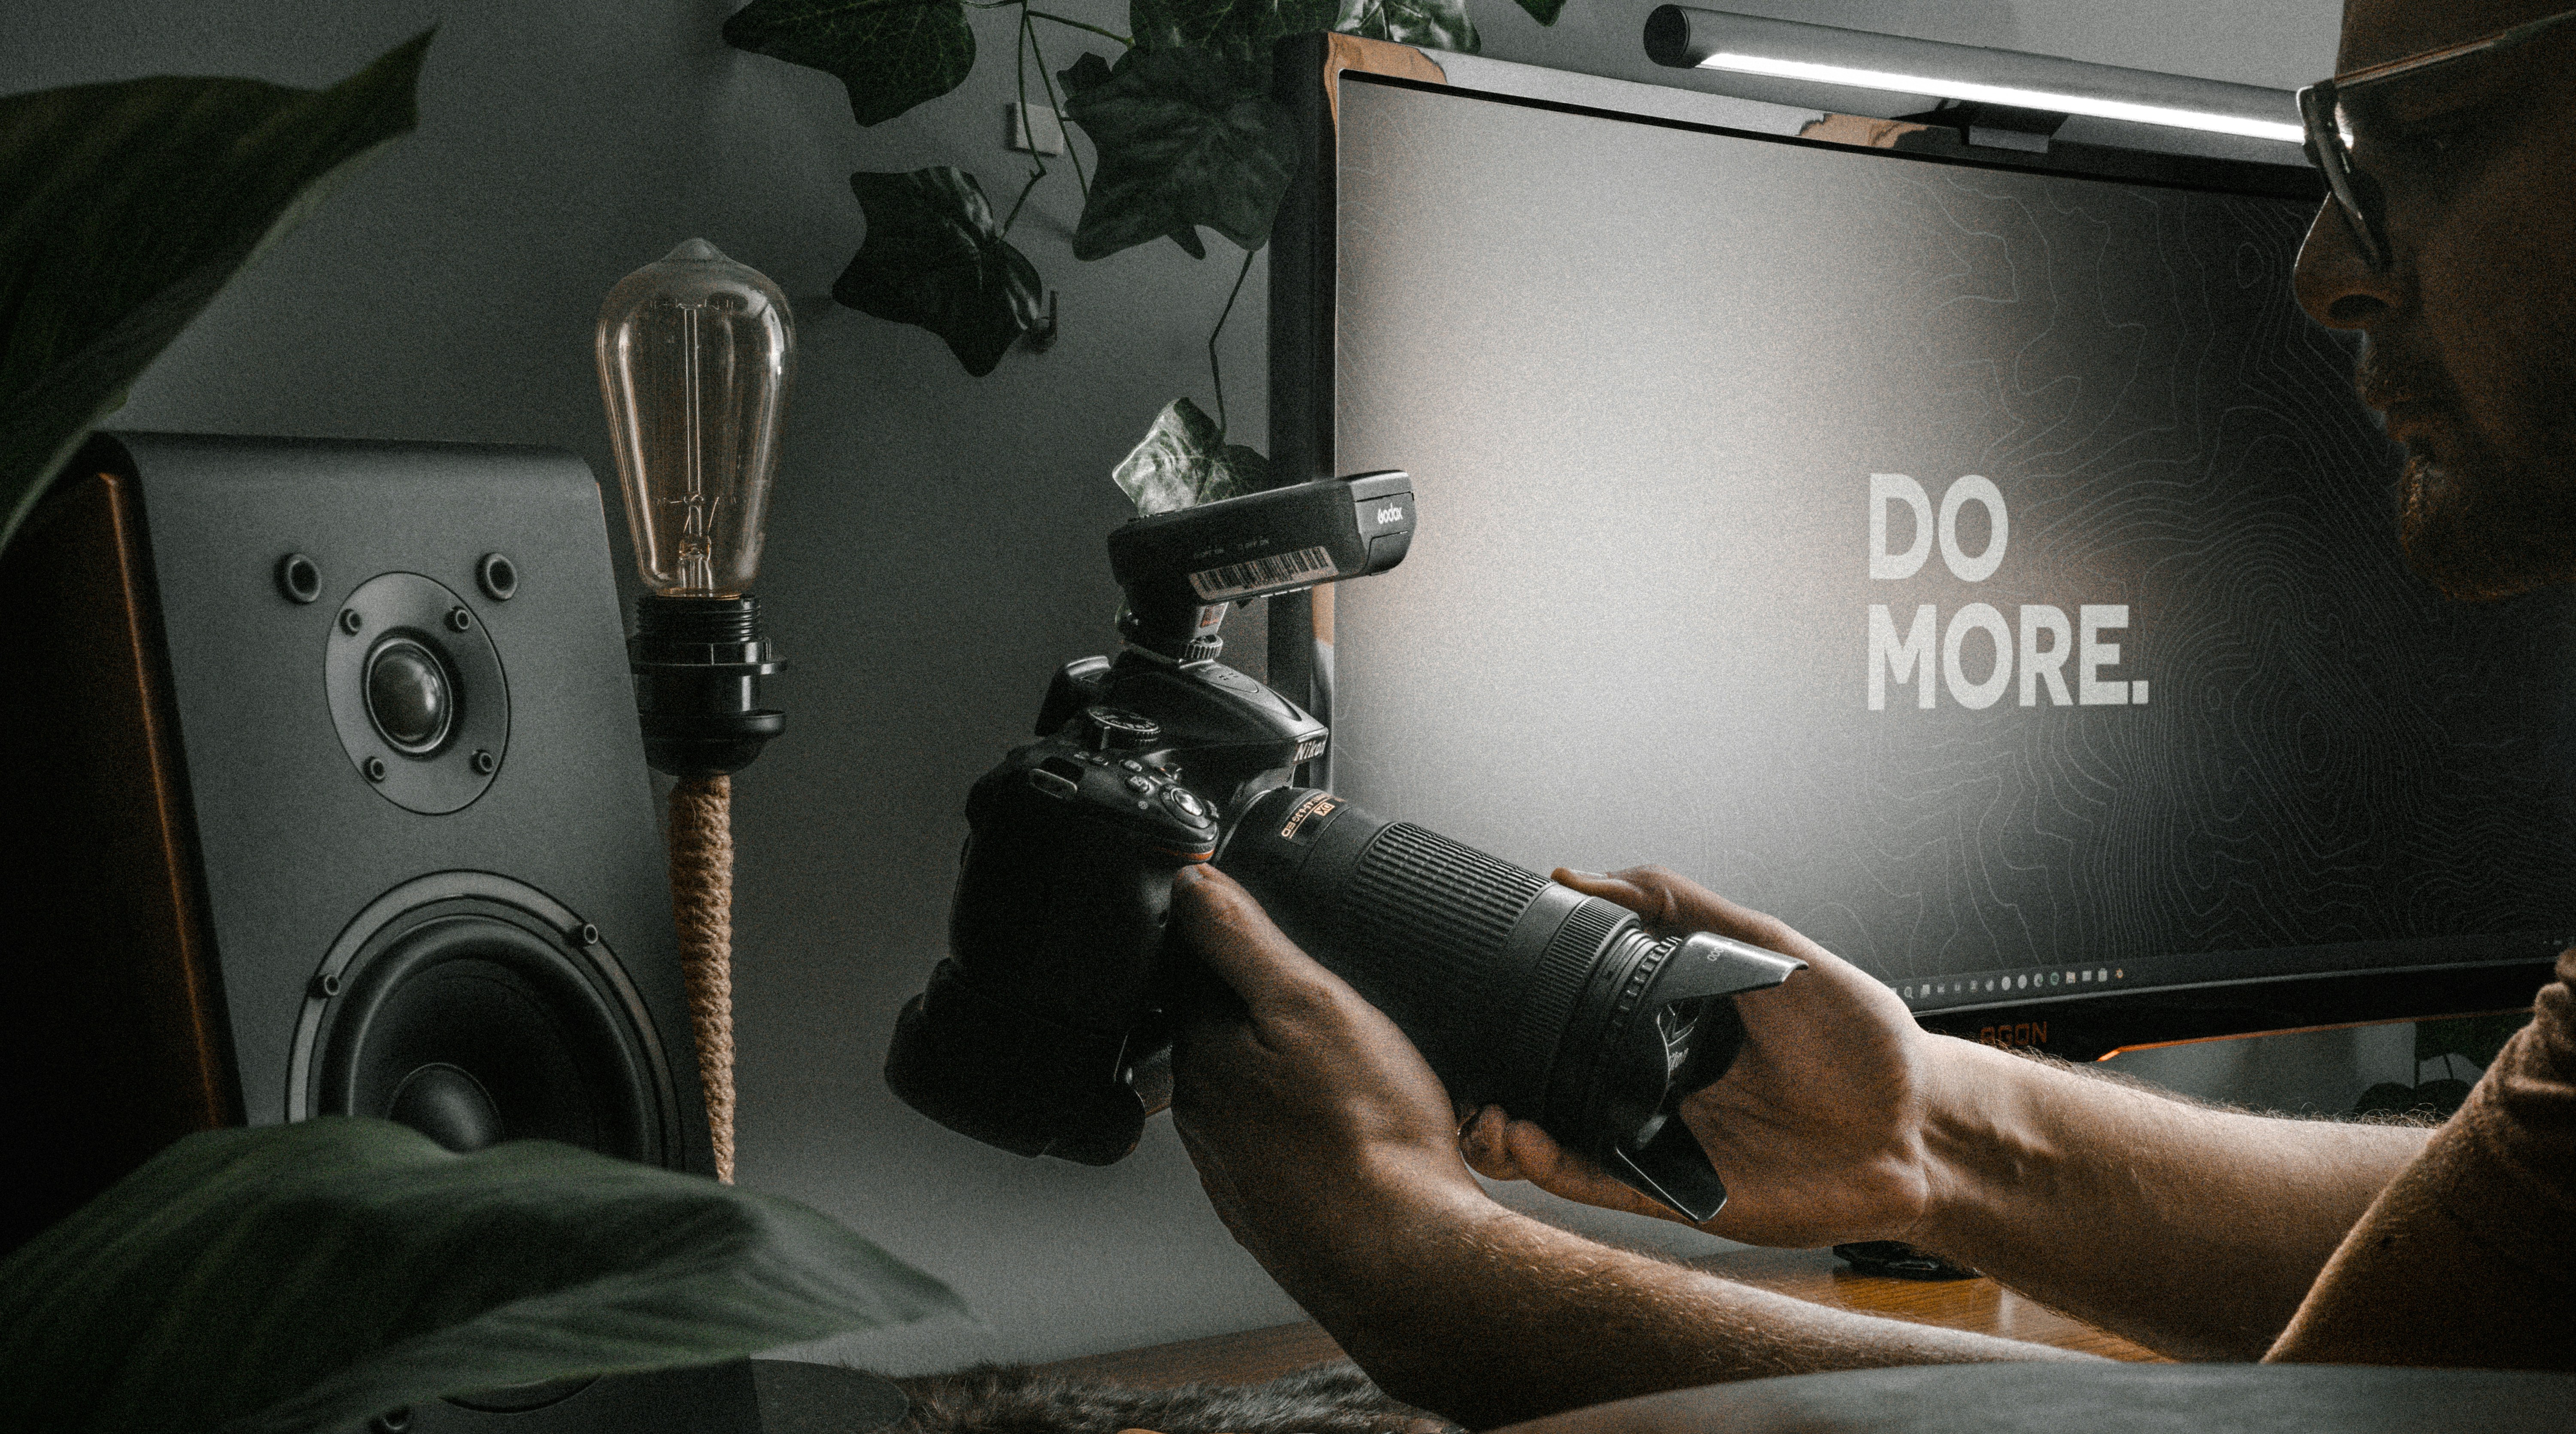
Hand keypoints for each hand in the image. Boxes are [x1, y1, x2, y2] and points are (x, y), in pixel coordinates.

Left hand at [1166, 864, 1497, 1276]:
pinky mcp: (1271, 1212)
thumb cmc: (1370, 1136)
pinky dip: (1314, 1133)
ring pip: (1257, 1096)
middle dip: (1270, 1016)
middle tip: (1339, 1016)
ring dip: (1294, 1078)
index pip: (1192, 974)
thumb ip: (1243, 939)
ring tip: (1356, 1078)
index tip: (1283, 946)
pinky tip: (1357, 1135)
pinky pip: (1284, 1151)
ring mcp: (1235, 1172)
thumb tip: (1192, 882)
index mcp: (1203, 1056)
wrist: (1407, 1257)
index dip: (1238, 945)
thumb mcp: (1310, 1001)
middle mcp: (1204, 1117)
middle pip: (1224, 1036)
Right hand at [1460, 866, 1946, 1249]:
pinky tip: (1530, 1146)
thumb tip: (1588, 875)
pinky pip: (1604, 1187)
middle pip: (1556, 1092)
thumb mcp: (1773, 946)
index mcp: (1671, 1030)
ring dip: (1513, 1137)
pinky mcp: (1681, 1196)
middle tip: (1461, 1074)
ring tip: (1487, 1117)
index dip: (1524, 1020)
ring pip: (1565, 1146)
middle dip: (1498, 1090)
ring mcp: (1665, 1144)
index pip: (1576, 1025)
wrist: (1923, 1125)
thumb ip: (1686, 908)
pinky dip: (1558, 1172)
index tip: (1482, 998)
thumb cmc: (1864, 1041)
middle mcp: (1658, 1089)